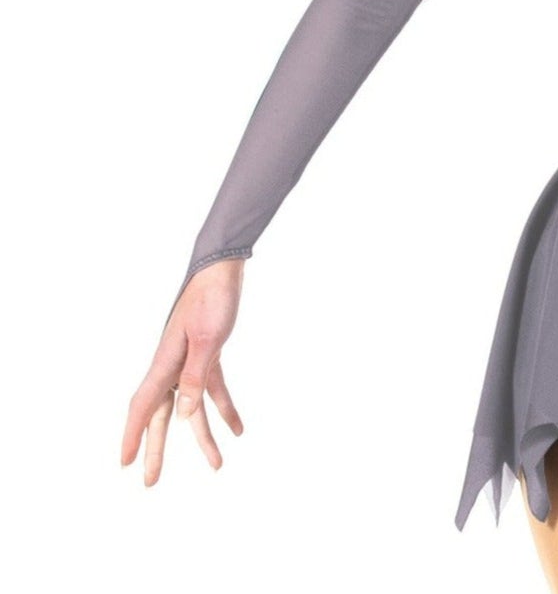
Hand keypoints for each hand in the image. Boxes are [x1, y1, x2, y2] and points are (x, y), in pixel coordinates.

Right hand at [121, 258, 246, 486]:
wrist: (223, 268)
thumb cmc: (212, 298)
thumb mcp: (209, 338)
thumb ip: (195, 376)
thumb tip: (184, 414)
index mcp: (165, 361)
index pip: (143, 405)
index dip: (132, 435)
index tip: (124, 463)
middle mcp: (172, 365)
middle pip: (161, 415)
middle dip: (157, 449)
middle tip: (151, 483)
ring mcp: (189, 361)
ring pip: (191, 408)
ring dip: (203, 435)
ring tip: (217, 465)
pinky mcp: (208, 355)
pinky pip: (214, 389)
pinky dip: (225, 408)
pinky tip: (239, 429)